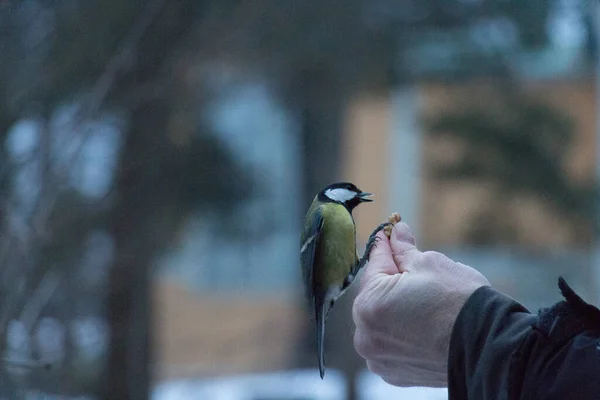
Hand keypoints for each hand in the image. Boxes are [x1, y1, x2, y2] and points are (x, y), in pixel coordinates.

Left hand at [352, 221, 489, 386]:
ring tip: (423, 297)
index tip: (388, 233)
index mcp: (369, 305)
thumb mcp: (430, 263)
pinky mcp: (396, 374)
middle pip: (376, 295)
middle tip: (411, 264)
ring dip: (396, 306)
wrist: (489, 347)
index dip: (385, 247)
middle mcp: (367, 336)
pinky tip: (424, 322)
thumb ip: (404, 249)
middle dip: (392, 278)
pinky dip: (403, 331)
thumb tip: (396, 233)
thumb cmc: (459, 302)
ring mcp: (380, 358)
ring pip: (382, 321)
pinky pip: (393, 344)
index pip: (374, 265)